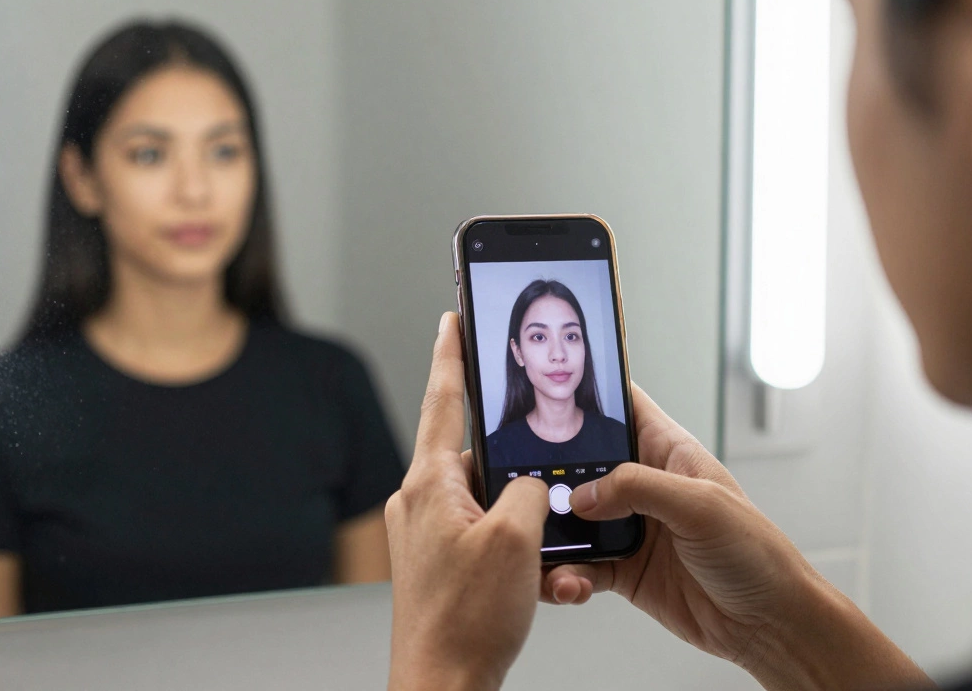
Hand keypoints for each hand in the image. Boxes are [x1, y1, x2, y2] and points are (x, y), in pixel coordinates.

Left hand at [385, 312, 549, 690]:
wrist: (442, 686)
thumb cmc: (464, 622)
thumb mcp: (518, 542)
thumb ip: (533, 491)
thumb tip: (536, 483)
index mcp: (430, 484)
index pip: (442, 400)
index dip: (452, 354)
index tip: (453, 318)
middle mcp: (422, 504)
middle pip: (482, 461)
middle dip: (523, 477)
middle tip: (548, 492)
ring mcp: (429, 535)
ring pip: (493, 506)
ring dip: (527, 528)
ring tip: (543, 565)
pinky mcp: (441, 564)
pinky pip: (488, 540)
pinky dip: (517, 555)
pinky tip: (535, 584)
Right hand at [543, 387, 931, 690]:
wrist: (768, 623)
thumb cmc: (756, 554)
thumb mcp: (701, 505)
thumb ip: (639, 487)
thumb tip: (583, 493)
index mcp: (667, 451)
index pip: (622, 405)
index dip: (587, 392)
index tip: (545, 390)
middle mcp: (643, 485)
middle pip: (580, 463)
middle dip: (548, 472)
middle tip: (521, 484)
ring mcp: (629, 527)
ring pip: (571, 517)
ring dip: (551, 531)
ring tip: (540, 545)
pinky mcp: (622, 568)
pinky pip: (578, 564)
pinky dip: (563, 574)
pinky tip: (566, 583)